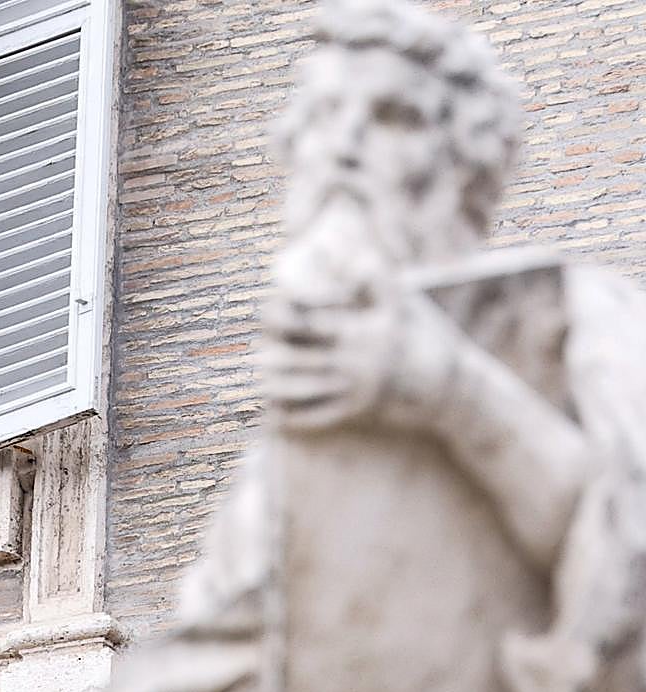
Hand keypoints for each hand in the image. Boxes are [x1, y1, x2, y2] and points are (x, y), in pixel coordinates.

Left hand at [261, 290, 459, 432]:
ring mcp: (356, 388)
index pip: (312, 319)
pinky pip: (319, 417)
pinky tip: (273, 413)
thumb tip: (360, 256)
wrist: (457, 389)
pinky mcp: (360, 412)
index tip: (264, 310)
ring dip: (276, 387)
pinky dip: (294, 417)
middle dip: (273, 354)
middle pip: (301, 356)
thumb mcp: (407, 306)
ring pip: (304, 389)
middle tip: (252, 352)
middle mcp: (356, 359)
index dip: (284, 314)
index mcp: (362, 329)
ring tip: (257, 380)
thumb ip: (379, 282)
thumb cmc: (429, 339)